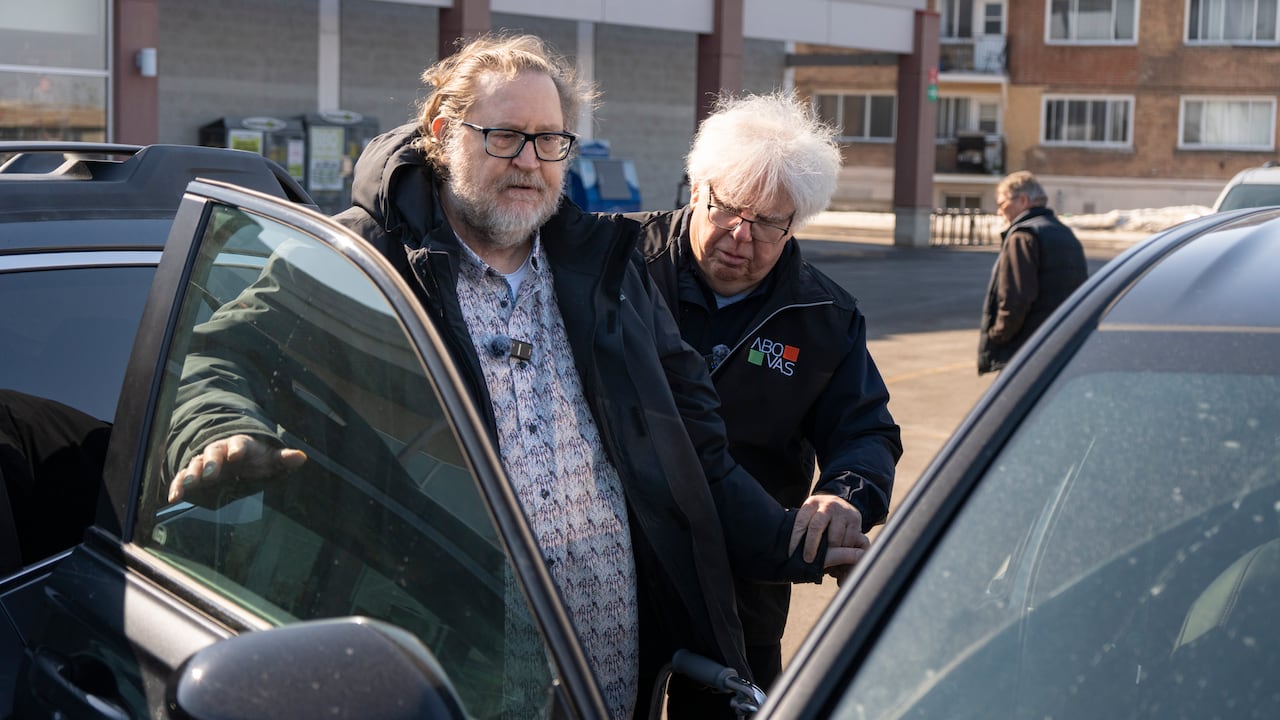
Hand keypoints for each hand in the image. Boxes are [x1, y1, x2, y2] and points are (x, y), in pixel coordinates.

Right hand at [168, 434, 306, 502]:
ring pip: (196, 464)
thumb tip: (301, 457)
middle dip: (211, 462)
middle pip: (213, 452)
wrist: (234, 455)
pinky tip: (174, 497)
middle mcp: (220, 450)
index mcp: (239, 445)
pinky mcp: (194, 474)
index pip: (238, 443)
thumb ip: (283, 458)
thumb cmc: (254, 458)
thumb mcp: (270, 458)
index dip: (237, 447)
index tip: (236, 454)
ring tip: (189, 484)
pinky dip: (178, 486)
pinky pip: (183, 477)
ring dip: (192, 474)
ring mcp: (205, 461)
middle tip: (210, 473)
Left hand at [788, 494, 864, 564]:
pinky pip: (848, 540)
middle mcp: (827, 505)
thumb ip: (803, 526)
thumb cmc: (821, 514)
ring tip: (825, 560)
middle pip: (816, 527)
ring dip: (830, 551)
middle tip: (807, 560)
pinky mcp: (855, 519)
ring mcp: (842, 512)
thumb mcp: (810, 514)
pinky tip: (839, 553)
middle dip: (810, 546)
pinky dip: (844, 550)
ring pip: (834, 538)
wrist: (843, 503)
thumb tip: (787, 547)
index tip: (791, 553)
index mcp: (812, 504)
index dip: (795, 539)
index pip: (800, 522)